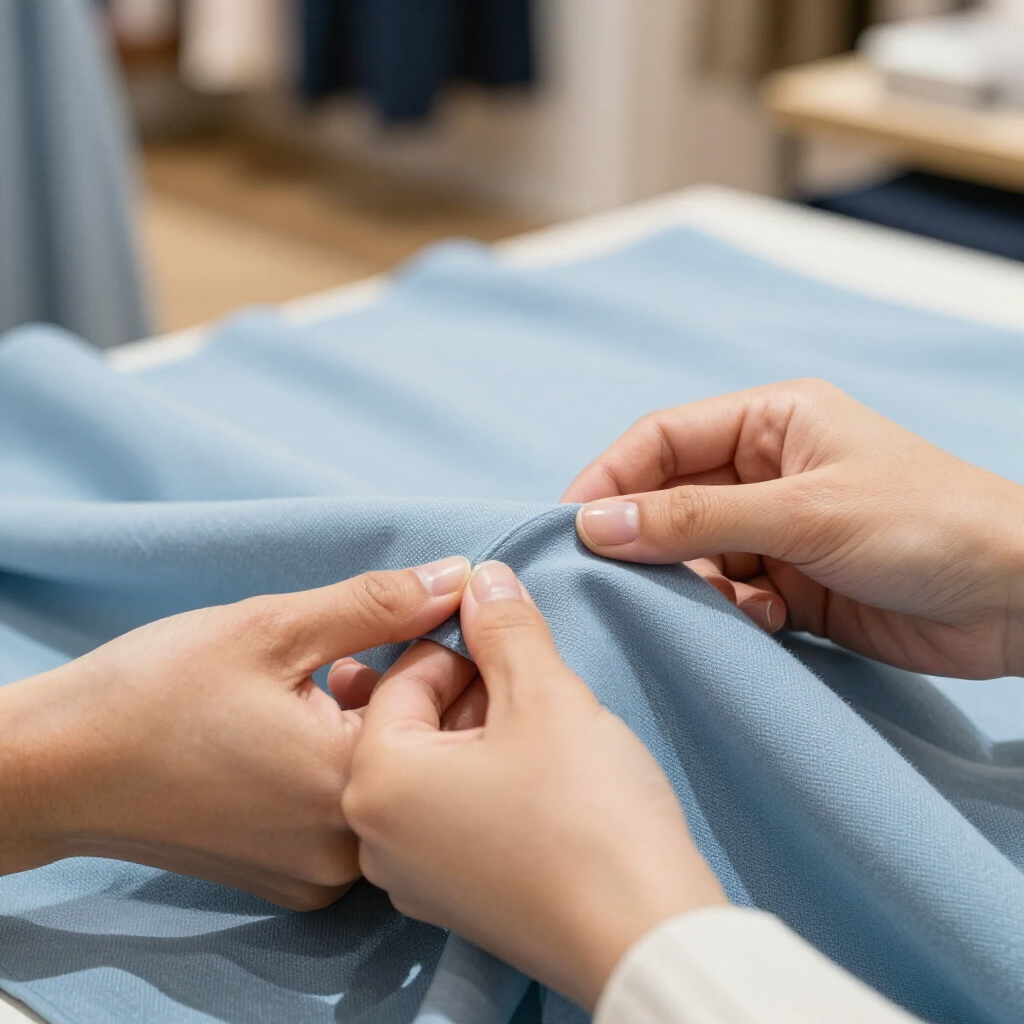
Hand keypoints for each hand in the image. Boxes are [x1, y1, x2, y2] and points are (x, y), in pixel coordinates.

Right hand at [0, 556, 469, 909]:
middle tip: (343, 655)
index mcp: (352, 787)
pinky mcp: (291, 880)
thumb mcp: (273, 627)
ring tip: (309, 686)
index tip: (397, 622)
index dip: (430, 648)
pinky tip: (292, 727)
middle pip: (420, 748)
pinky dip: (336, 763)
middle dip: (398, 686)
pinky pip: (346, 811)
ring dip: (364, 722)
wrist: (55, 767)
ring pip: (383, 777)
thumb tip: (457, 577)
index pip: (446, 705)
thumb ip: (377, 604)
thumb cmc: (154, 691)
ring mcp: (319, 875)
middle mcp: (349, 850)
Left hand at [343, 561, 725, 1010]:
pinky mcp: (452, 902)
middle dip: (472, 686)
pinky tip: (538, 773)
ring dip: (482, 731)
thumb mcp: (546, 695)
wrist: (644, 938)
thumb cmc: (587, 814)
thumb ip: (505, 625)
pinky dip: (485, 779)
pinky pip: (450, 815)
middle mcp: (374, 837)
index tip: (509, 626)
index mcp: (376, 780)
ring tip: (543, 721)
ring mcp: (411, 878)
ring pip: (435, 768)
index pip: (404, 675)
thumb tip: (483, 578)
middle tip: (533, 675)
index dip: (461, 639)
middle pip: (414, 723)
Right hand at [564, 379, 1023, 678]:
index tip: (571, 529)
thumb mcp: (803, 512)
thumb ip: (693, 518)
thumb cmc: (928, 525)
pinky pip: (728, 596)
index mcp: (772, 421)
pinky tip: (773, 622)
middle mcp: (766, 470)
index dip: (610, 479)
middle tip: (626, 583)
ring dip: (699, 586)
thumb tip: (595, 525)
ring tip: (740, 605)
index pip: (660, 440)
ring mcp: (777, 529)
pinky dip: (735, 614)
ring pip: (693, 555)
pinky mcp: (791, 584)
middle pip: (669, 499)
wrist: (1020, 601)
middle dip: (651, 542)